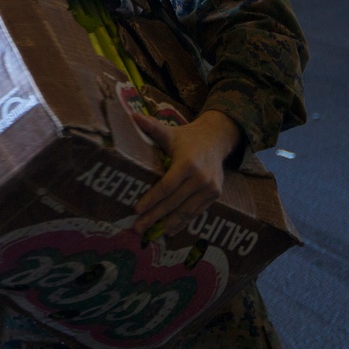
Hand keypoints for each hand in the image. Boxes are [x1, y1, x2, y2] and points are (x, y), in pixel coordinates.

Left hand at [131, 110, 242, 237]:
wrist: (216, 140)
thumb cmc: (186, 138)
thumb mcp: (169, 132)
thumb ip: (151, 127)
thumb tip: (132, 115)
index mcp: (187, 163)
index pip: (166, 186)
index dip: (151, 199)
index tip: (136, 210)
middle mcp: (201, 178)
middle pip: (173, 202)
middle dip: (154, 217)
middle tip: (137, 228)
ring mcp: (210, 188)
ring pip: (186, 211)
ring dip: (168, 224)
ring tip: (151, 234)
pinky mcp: (215, 195)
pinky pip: (196, 212)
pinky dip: (183, 222)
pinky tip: (170, 231)